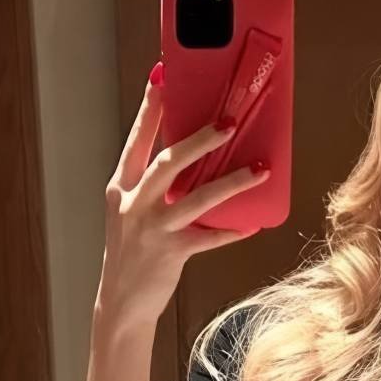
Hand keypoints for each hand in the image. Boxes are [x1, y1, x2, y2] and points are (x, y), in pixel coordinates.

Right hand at [98, 69, 270, 328]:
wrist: (120, 302)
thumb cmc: (133, 250)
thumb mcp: (133, 212)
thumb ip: (156, 186)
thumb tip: (194, 155)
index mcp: (122, 187)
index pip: (137, 140)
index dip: (150, 109)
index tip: (163, 78)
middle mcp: (133, 204)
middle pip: (168, 162)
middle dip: (199, 139)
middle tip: (228, 122)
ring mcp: (151, 229)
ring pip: (196, 198)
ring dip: (231, 182)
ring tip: (259, 168)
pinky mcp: (170, 253)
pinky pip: (209, 237)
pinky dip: (232, 229)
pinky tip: (254, 222)